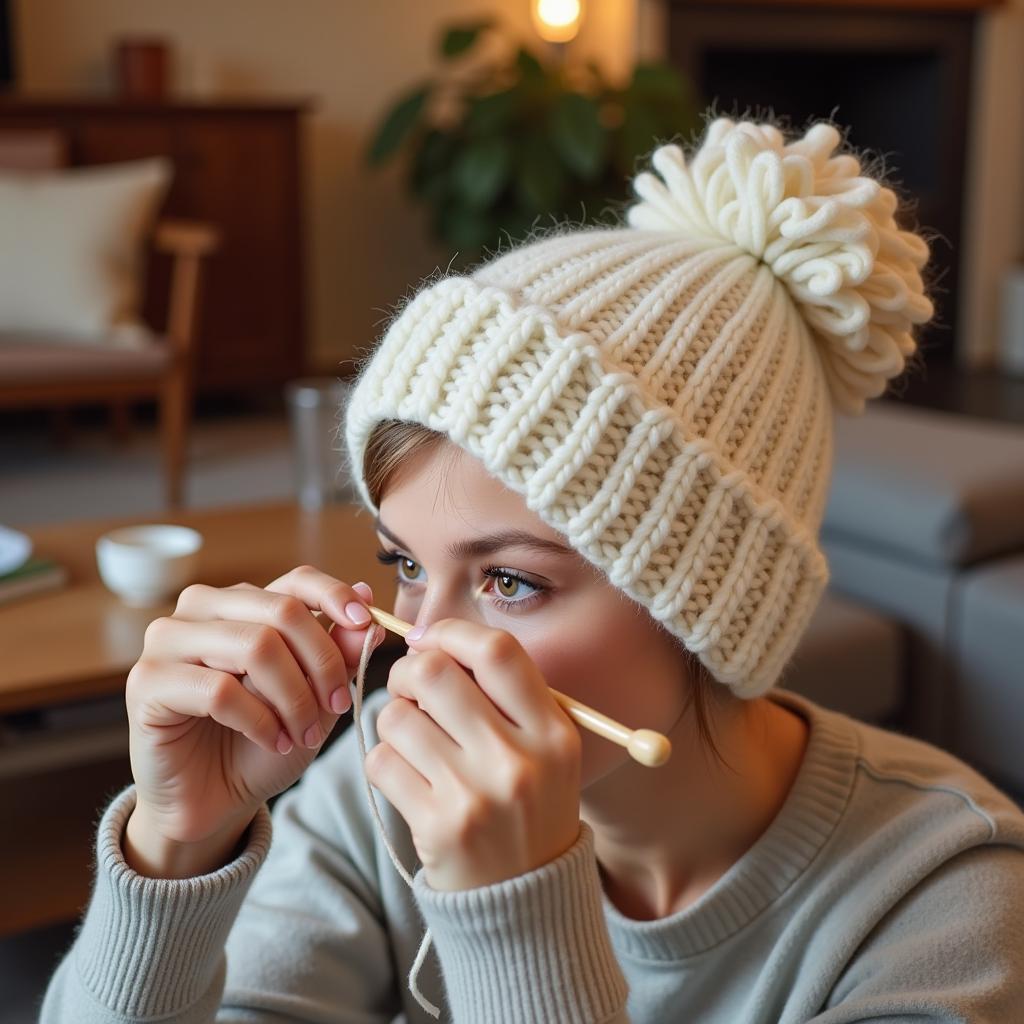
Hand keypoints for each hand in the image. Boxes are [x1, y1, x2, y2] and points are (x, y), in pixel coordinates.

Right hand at [123, 566, 384, 876]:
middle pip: (281, 611)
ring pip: (255, 646)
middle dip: (323, 662)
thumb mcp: (315, 697)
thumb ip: (337, 650)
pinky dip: (260, 721)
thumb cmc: (263, 744)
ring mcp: (167, 641)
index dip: (335, 597)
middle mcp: (200, 610)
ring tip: (305, 733)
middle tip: (339, 705)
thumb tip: (367, 596)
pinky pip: (220, 690)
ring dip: (294, 697)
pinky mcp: (146, 682)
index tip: (365, 624)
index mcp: (243, 603)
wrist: (214, 802)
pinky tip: (273, 743)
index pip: (295, 580)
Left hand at [365, 618, 581, 891]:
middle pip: (434, 673)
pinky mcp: (436, 826)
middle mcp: (517, 759)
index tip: (431, 640)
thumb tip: (432, 642)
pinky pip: (381, 761)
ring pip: (397, 715)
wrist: (526, 899)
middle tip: (410, 688)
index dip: (452, 633)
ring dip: (394, 719)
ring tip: (413, 739)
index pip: (496, 651)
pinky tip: (408, 776)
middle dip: (408, 671)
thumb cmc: (528, 805)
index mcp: (552, 731)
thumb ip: (505, 694)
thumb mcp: (546, 748)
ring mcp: (475, 795)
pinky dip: (385, 760)